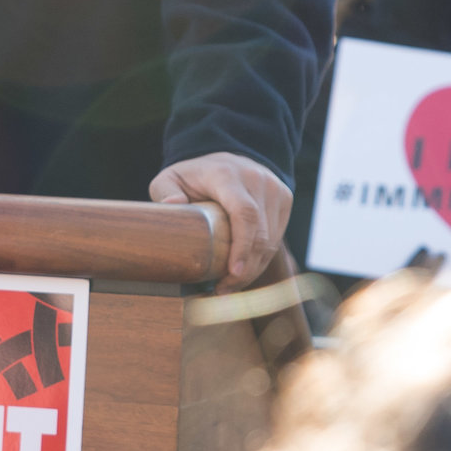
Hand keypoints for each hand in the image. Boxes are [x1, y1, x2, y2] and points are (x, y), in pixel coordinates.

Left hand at [150, 153, 289, 291]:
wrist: (225, 160)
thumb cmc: (192, 177)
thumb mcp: (170, 179)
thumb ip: (165, 192)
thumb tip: (174, 205)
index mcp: (227, 175)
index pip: (244, 213)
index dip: (242, 246)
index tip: (232, 273)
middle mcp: (256, 179)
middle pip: (260, 233)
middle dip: (245, 269)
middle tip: (223, 290)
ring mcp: (274, 188)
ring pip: (271, 240)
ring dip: (253, 269)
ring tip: (229, 286)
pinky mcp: (284, 199)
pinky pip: (276, 238)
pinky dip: (261, 259)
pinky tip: (243, 271)